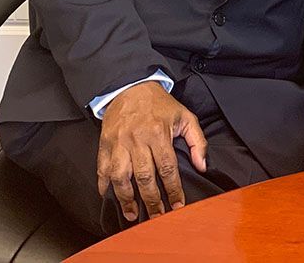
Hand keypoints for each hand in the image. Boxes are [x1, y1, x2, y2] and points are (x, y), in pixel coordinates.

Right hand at [97, 81, 207, 222]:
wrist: (130, 87)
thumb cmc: (160, 105)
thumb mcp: (185, 117)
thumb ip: (198, 141)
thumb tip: (202, 165)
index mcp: (158, 134)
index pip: (167, 168)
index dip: (173, 190)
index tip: (177, 206)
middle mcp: (137, 140)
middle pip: (144, 177)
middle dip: (151, 200)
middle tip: (157, 217)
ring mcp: (118, 144)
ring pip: (120, 177)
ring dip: (125, 199)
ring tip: (132, 214)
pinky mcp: (104, 145)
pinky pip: (101, 169)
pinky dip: (103, 186)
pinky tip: (108, 198)